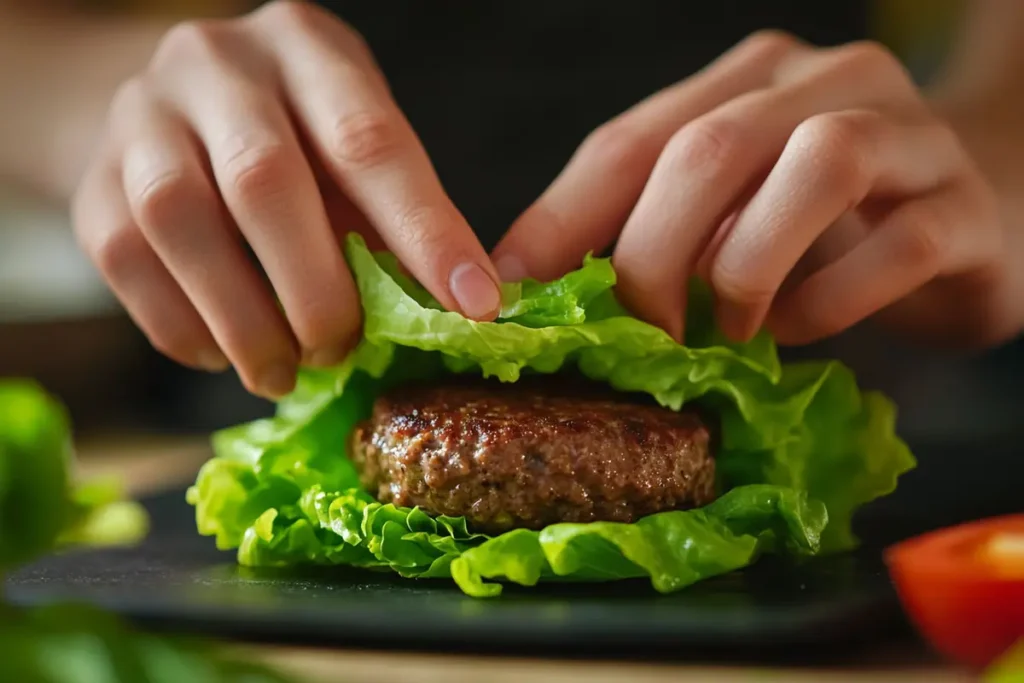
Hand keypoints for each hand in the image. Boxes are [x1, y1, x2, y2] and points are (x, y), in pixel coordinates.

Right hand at [72, 1, 501, 398]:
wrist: (164, 112)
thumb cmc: (289, 139)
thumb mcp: (348, 147)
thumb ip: (386, 215)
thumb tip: (444, 313)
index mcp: (306, 49)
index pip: (370, 139)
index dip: (426, 231)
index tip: (473, 305)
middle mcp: (216, 65)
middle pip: (264, 180)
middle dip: (316, 288)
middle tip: (344, 351)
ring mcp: (140, 117)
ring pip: (181, 222)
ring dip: (244, 320)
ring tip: (286, 371)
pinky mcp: (91, 182)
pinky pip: (128, 264)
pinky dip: (186, 328)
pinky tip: (227, 355)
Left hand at [493, 31, 1019, 348]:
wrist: (982, 210)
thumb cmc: (830, 225)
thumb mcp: (727, 217)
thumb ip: (648, 233)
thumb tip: (533, 292)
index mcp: (746, 83)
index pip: (631, 141)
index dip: (561, 221)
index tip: (516, 297)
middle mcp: (827, 83)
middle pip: (712, 148)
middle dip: (654, 255)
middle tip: (642, 336)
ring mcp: (909, 135)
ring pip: (821, 162)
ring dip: (750, 264)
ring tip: (731, 331)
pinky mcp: (967, 208)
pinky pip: (901, 243)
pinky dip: (834, 298)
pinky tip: (802, 329)